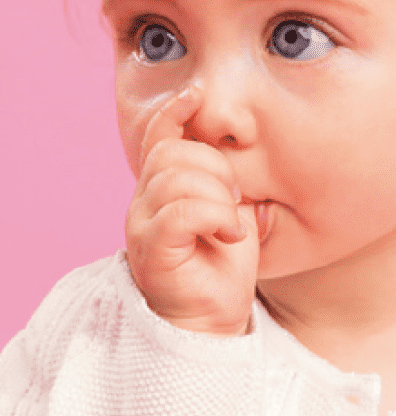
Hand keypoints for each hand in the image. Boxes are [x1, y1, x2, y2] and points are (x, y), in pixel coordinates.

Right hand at [125, 88, 257, 335]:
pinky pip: (180, 212)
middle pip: (174, 154)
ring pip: (178, 180)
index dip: (175, 112)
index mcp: (160, 190)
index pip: (159, 137)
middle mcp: (143, 203)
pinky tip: (230, 235)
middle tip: (233, 205)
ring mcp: (142, 226)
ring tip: (230, 226)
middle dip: (216, 170)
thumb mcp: (228, 212)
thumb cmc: (223, 269)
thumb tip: (228, 146)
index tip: (198, 94)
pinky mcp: (152, 249)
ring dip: (218, 198)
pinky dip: (214, 217)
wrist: (214, 321)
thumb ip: (220, 181)